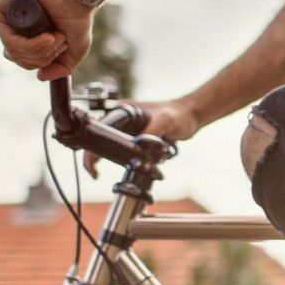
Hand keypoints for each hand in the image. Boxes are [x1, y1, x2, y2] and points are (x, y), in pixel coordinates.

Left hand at [0, 0, 93, 80]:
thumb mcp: (74, 48)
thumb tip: (41, 77)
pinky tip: (47, 36)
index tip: (60, 47)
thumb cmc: (76, 13)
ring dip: (39, 50)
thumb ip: (61, 67)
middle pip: (15, 57)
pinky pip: (9, 39)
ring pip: (12, 50)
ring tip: (55, 37)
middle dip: (42, 56)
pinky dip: (29, 44)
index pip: (19, 58)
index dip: (41, 60)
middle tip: (59, 41)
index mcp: (21, 29)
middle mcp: (8, 21)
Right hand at [82, 98, 203, 176]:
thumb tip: (137, 149)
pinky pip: (123, 151)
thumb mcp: (166, 122)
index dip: (93, 147)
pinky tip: (127, 169)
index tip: (92, 163)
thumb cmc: (180, 114)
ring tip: (100, 173)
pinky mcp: (135, 138)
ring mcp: (128, 129)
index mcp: (123, 111)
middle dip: (96, 156)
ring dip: (110, 159)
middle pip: (101, 139)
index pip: (100, 129)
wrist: (192, 116)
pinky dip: (123, 160)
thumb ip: (151, 134)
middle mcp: (122, 119)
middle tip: (95, 173)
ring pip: (111, 147)